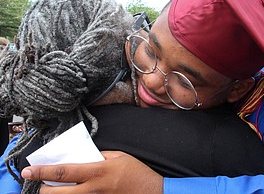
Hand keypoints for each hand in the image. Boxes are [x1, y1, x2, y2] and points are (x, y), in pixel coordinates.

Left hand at [21, 151, 162, 193]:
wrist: (152, 193)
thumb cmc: (136, 172)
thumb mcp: (118, 156)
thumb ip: (98, 156)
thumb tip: (82, 157)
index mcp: (97, 171)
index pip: (63, 172)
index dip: (42, 171)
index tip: (29, 170)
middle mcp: (92, 189)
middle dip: (42, 190)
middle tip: (38, 185)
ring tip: (54, 190)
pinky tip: (73, 193)